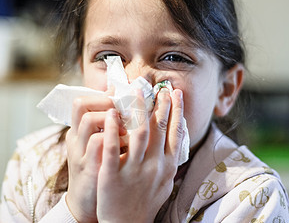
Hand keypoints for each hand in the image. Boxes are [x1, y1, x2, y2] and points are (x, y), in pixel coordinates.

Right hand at [65, 92, 126, 222]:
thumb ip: (107, 128)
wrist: (86, 205)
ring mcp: (80, 152)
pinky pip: (99, 142)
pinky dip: (115, 137)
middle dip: (107, 102)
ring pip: (90, 120)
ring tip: (126, 127)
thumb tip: (125, 103)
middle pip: (81, 104)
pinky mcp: (89, 166)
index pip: (81, 101)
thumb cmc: (99, 170)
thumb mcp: (97, 147)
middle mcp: (75, 138)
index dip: (102, 96)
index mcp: (77, 132)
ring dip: (112, 118)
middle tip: (125, 110)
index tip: (121, 99)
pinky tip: (128, 143)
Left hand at [96, 88, 184, 221]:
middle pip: (159, 127)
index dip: (176, 109)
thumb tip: (177, 139)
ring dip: (138, 109)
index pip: (175, 132)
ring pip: (138, 133)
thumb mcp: (165, 183)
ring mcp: (134, 170)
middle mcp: (155, 166)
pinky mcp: (113, 175)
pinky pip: (113, 148)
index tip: (175, 92)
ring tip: (135, 91)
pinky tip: (112, 113)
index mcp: (168, 166)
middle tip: (158, 85)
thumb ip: (170, 160)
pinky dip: (113, 129)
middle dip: (160, 103)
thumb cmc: (145, 202)